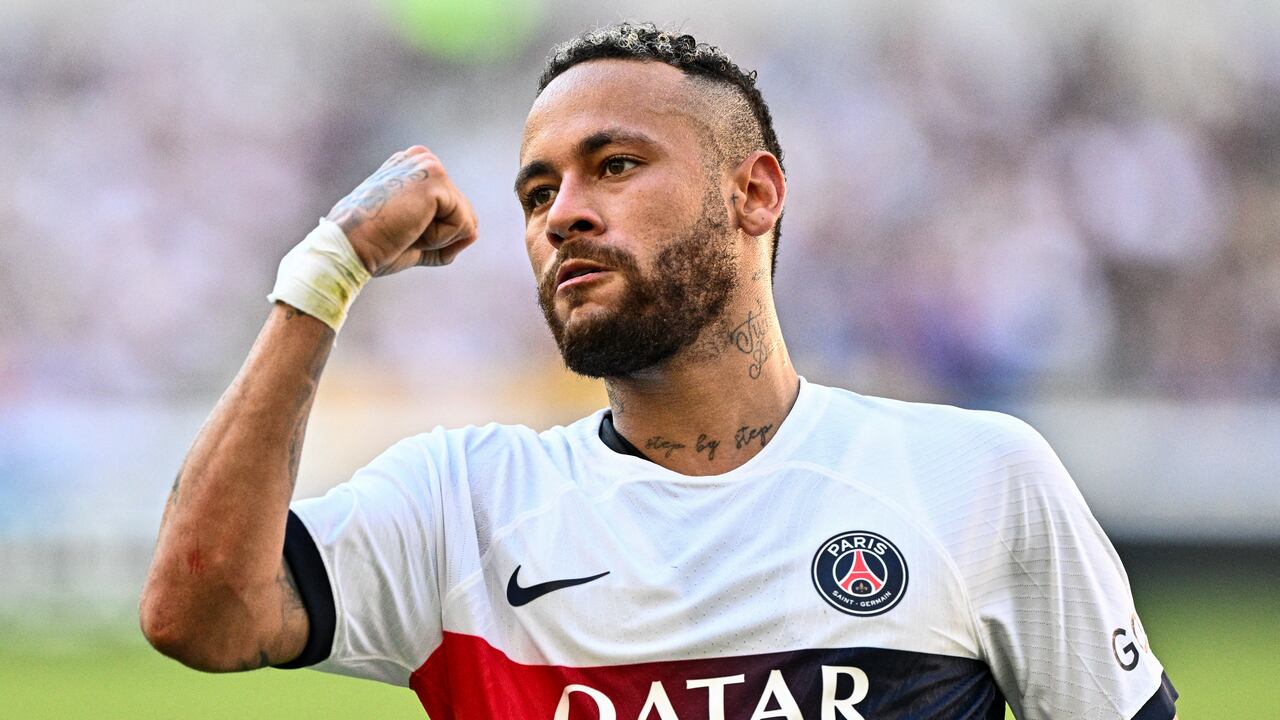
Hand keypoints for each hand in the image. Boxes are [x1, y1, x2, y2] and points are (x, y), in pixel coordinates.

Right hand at [325, 146, 477, 275]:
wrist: (349, 248)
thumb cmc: (375, 245)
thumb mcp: (416, 237)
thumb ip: (445, 232)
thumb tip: (474, 232)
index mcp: (413, 167)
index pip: (452, 211)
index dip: (432, 235)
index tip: (397, 230)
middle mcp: (422, 158)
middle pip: (464, 215)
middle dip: (439, 237)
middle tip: (401, 232)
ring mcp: (429, 165)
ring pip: (466, 221)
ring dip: (439, 239)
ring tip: (404, 229)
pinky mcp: (436, 179)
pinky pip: (464, 226)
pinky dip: (440, 240)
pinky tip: (410, 228)